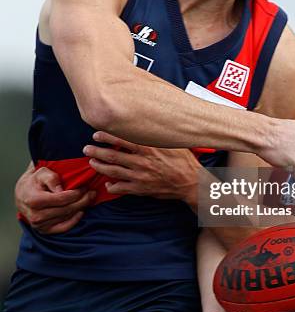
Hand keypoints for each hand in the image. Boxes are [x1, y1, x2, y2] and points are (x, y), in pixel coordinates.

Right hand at [15, 165, 94, 233]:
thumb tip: (60, 189)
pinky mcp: (44, 230)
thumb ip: (51, 179)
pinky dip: (74, 220)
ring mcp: (40, 225)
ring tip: (89, 199)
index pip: (61, 199)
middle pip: (66, 209)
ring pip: (67, 217)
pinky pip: (64, 227)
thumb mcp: (41, 173)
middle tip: (92, 193)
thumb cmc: (34, 181)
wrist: (22, 194)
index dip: (76, 193)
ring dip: (80, 208)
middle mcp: (36, 215)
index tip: (85, 187)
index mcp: (34, 200)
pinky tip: (81, 211)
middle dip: (82, 200)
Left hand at [83, 131, 199, 207]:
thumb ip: (158, 135)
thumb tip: (149, 122)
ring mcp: (140, 176)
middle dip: (97, 151)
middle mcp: (142, 161)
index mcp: (148, 148)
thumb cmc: (184, 160)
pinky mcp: (142, 189)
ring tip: (92, 162)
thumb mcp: (173, 142)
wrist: (191, 182)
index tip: (97, 134)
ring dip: (100, 166)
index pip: (122, 140)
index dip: (107, 136)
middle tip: (87, 148)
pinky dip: (112, 186)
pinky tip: (107, 184)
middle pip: (113, 155)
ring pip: (113, 171)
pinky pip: (122, 188)